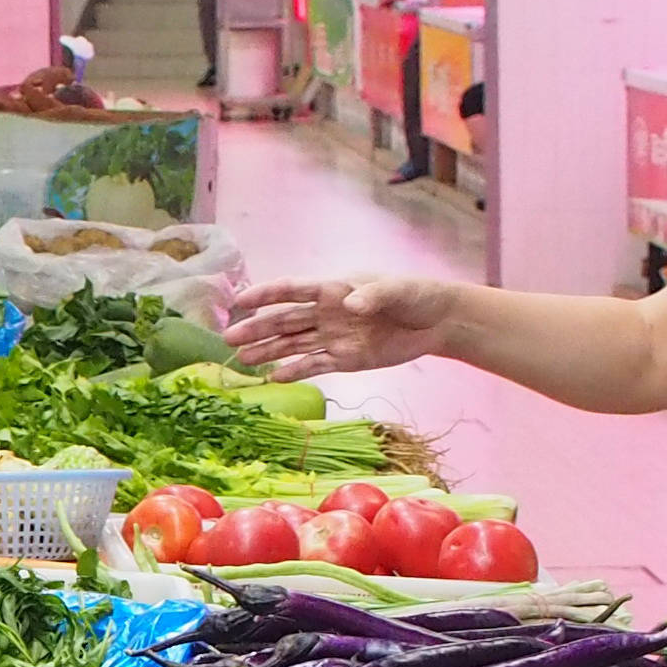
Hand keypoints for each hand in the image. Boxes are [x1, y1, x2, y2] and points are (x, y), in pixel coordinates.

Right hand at [221, 275, 460, 378]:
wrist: (437, 322)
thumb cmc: (416, 295)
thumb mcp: (398, 290)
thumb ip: (374, 295)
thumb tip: (350, 305)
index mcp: (333, 288)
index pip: (292, 290)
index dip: (265, 295)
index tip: (239, 302)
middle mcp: (326, 312)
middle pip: (284, 320)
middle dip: (257, 329)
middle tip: (228, 339)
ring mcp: (333, 336)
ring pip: (292, 344)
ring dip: (267, 351)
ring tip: (241, 361)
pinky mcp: (345, 358)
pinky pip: (314, 365)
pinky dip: (294, 371)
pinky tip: (274, 378)